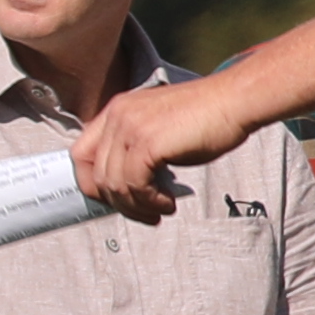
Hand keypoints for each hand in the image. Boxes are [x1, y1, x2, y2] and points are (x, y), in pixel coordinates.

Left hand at [69, 80, 251, 225]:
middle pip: (96, 176)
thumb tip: (127, 186)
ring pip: (114, 185)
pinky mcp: (147, 143)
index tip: (116, 200)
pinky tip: (168, 203)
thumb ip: (137, 148)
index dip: (93, 184)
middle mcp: (117, 117)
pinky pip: (135, 185)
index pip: (81, 154)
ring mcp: (130, 128)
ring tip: (161, 210)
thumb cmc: (207, 117)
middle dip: (119, 203)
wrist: (234, 102)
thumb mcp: (160, 129)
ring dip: (137, 206)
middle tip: (144, 213)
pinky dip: (150, 202)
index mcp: (117, 111)